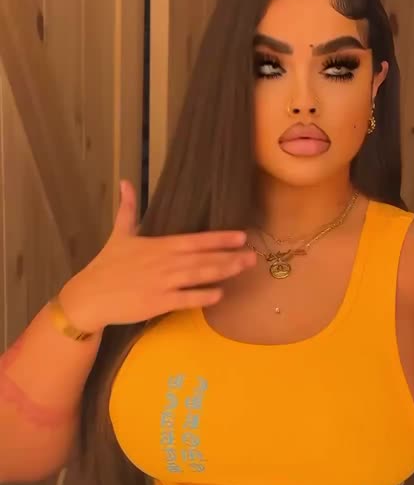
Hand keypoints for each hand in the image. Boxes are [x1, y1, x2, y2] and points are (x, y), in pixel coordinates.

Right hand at [59, 180, 255, 331]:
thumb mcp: (119, 234)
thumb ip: (128, 209)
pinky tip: (219, 294)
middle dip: (230, 256)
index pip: (195, 240)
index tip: (241, 236)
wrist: (90, 295)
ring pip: (198, 276)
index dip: (220, 238)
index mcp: (158, 245)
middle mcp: (164, 262)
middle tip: (253, 256)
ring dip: (223, 272)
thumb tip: (125, 182)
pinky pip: (185, 299)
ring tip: (243, 269)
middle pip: (203, 258)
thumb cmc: (106, 266)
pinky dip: (202, 296)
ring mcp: (162, 283)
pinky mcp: (157, 303)